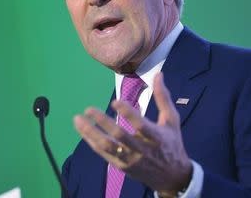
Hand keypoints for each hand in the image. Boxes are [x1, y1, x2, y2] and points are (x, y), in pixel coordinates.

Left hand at [73, 72, 192, 192]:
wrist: (172, 176)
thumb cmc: (171, 143)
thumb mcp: (171, 120)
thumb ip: (163, 97)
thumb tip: (159, 74)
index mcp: (156, 137)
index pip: (141, 125)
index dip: (128, 113)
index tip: (114, 101)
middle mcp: (142, 150)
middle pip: (120, 136)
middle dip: (103, 122)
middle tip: (89, 109)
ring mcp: (130, 159)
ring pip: (108, 146)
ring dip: (90, 133)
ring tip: (77, 119)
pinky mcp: (122, 166)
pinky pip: (104, 154)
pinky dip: (92, 142)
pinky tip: (83, 130)